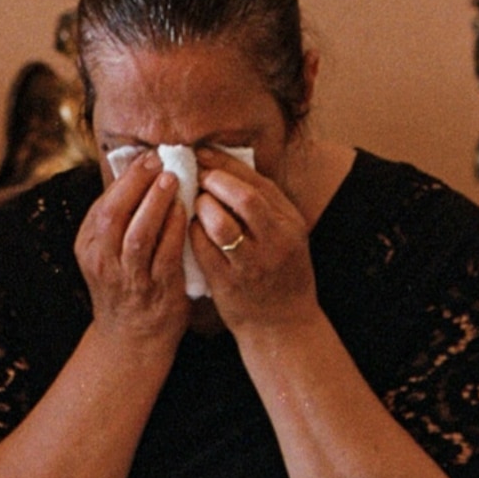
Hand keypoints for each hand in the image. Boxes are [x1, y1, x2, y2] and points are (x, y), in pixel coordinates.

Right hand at [75, 155, 190, 357]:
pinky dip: (175, 229)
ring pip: (138, 234)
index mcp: (88, 245)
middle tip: (158, 161)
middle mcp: (103, 261)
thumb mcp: (108, 252)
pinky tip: (186, 211)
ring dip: (155, 203)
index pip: (103, 203)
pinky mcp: (156, 290)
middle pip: (114, 214)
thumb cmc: (125, 286)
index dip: (125, 178)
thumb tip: (138, 173)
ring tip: (172, 179)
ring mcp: (128, 278)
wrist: (131, 338)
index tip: (146, 157)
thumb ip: (120, 219)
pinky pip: (165, 254)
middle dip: (136, 184)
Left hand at [190, 159, 318, 337]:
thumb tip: (222, 165)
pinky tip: (188, 227)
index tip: (202, 153)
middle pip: (243, 197)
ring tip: (194, 202)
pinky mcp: (229, 283)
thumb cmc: (279, 271)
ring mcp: (253, 264)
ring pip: (220, 224)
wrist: (283, 324)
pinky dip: (191, 232)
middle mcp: (276, 241)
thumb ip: (262, 203)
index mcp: (290, 222)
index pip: (258, 182)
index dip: (225, 164)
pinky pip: (203, 249)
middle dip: (213, 181)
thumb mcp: (285, 233)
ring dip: (201, 207)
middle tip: (194, 175)